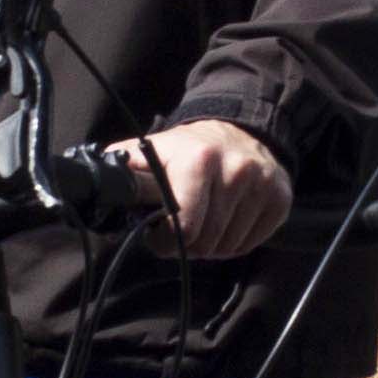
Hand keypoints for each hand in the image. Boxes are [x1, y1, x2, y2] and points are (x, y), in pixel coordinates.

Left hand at [128, 118, 289, 259]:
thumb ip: (125, 172)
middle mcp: (235, 171)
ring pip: (227, 248)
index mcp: (198, 160)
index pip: (183, 227)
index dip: (164, 242)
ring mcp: (261, 186)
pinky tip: (226, 222)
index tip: (158, 236)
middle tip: (181, 231)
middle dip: (187, 246)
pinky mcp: (281, 199)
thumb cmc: (187, 149)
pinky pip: (250, 244)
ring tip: (204, 223)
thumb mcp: (151, 151)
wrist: (241, 129)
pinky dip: (234, 243)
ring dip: (210, 246)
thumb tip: (97, 194)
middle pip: (205, 243)